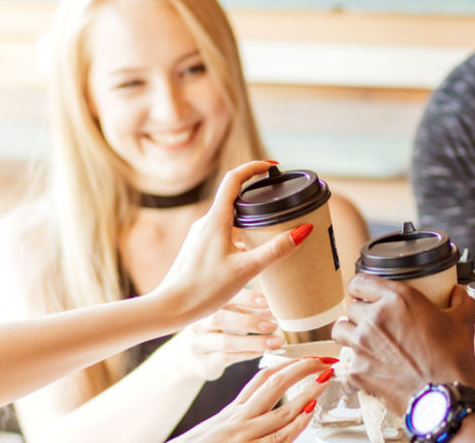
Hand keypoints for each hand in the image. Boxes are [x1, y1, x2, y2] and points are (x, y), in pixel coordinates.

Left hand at [156, 161, 304, 321]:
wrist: (170, 308)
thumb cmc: (203, 289)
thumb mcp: (246, 269)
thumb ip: (275, 250)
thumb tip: (304, 230)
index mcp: (215, 220)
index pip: (234, 179)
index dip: (254, 167)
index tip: (272, 166)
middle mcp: (206, 223)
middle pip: (233, 197)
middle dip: (257, 194)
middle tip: (278, 196)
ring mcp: (201, 236)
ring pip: (229, 217)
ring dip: (249, 217)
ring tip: (271, 226)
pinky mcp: (200, 249)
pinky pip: (223, 233)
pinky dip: (240, 234)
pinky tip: (251, 252)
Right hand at [172, 357, 333, 442]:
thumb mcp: (214, 433)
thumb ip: (235, 422)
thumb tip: (256, 416)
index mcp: (231, 413)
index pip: (260, 379)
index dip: (285, 365)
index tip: (305, 357)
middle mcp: (238, 419)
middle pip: (274, 383)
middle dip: (302, 367)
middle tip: (324, 359)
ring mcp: (244, 436)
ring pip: (282, 408)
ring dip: (308, 391)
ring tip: (326, 379)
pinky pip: (278, 436)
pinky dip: (297, 423)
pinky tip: (309, 412)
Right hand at [183, 288, 284, 380]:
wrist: (191, 358)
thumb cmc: (218, 330)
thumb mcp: (231, 315)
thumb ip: (251, 310)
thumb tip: (274, 309)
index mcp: (205, 305)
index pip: (224, 297)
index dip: (246, 298)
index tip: (266, 302)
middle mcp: (198, 323)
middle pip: (221, 319)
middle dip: (250, 321)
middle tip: (274, 325)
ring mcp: (198, 344)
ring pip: (226, 342)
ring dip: (254, 341)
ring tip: (276, 341)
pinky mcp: (203, 364)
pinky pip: (226, 358)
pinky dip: (247, 354)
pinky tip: (262, 351)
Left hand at [331, 274, 474, 412]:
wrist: (443, 398)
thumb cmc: (451, 362)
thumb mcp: (462, 324)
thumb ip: (461, 303)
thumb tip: (459, 295)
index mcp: (397, 299)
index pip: (360, 282)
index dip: (360, 288)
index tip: (363, 294)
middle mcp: (375, 318)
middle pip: (351, 308)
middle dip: (360, 314)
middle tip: (373, 324)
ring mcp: (362, 344)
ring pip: (340, 331)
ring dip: (349, 334)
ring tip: (363, 342)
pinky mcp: (357, 370)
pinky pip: (345, 365)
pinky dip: (353, 368)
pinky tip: (366, 371)